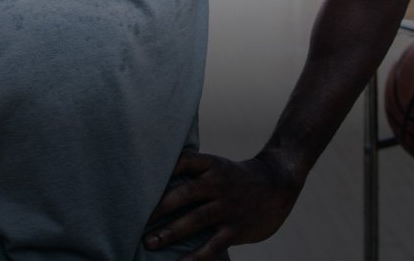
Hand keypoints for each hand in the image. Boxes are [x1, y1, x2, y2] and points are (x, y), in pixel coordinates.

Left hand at [143, 150, 303, 259]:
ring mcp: (228, 207)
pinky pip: (212, 246)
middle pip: (183, 194)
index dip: (161, 169)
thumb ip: (192, 174)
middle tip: (134, 220)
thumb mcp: (217, 166)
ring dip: (170, 232)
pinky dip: (194, 257)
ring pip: (195, 220)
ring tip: (149, 243)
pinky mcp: (237, 229)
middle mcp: (218, 184)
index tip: (137, 181)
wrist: (279, 183)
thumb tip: (156, 183)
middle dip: (158, 209)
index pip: (182, 162)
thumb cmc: (237, 177)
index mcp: (211, 165)